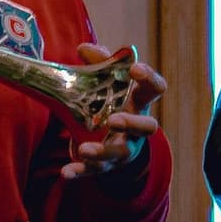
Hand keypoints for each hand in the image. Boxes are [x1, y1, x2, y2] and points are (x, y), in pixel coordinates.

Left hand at [51, 45, 164, 180]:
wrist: (110, 140)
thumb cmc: (112, 102)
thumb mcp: (108, 82)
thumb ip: (100, 63)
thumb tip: (84, 48)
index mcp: (140, 101)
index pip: (155, 89)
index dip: (149, 79)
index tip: (135, 70)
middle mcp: (137, 127)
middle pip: (146, 127)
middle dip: (131, 123)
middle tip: (113, 119)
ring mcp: (123, 148)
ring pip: (120, 153)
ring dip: (103, 152)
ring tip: (84, 149)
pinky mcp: (106, 165)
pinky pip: (94, 171)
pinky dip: (80, 172)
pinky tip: (66, 172)